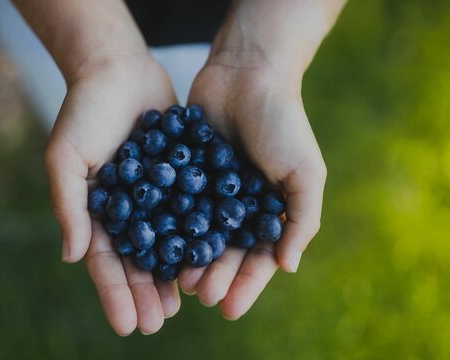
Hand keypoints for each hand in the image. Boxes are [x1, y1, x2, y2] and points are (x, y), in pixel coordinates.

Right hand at [44, 54, 179, 334]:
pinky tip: (206, 260)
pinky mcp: (181, 178)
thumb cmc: (84, 111)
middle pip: (137, 260)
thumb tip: (73, 257)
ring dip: (173, 275)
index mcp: (97, 211)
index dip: (115, 293)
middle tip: (158, 324)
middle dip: (145, 293)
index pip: (105, 262)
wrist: (118, 70)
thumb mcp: (66, 157)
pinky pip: (190, 213)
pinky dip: (196, 237)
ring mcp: (155, 196)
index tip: (127, 324)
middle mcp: (128, 210)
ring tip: (183, 303)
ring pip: (166, 244)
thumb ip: (69, 206)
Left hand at [180, 52, 326, 318]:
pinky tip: (158, 245)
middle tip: (202, 295)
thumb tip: (287, 268)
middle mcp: (238, 205)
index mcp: (269, 210)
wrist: (248, 73)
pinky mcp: (185, 171)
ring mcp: (210, 189)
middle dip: (216, 275)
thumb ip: (302, 220)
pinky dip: (169, 226)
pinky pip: (176, 205)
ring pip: (197, 234)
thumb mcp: (305, 172)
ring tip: (181, 281)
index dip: (246, 283)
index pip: (258, 256)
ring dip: (191, 259)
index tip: (230, 308)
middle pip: (225, 251)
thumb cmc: (283, 123)